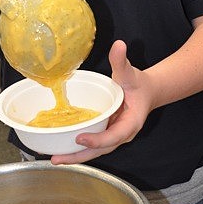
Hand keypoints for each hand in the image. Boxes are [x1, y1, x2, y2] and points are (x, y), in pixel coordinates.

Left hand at [51, 40, 152, 164]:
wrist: (148, 92)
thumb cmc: (139, 84)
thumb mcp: (130, 72)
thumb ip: (122, 61)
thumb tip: (119, 45)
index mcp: (130, 123)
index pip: (113, 136)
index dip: (97, 140)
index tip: (80, 138)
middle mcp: (121, 135)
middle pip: (100, 150)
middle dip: (78, 156)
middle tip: (57, 158)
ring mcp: (113, 136)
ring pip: (94, 151)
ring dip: (75, 156)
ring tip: (54, 158)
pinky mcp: (106, 134)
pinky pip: (92, 145)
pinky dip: (77, 148)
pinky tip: (61, 148)